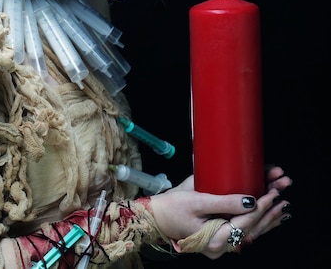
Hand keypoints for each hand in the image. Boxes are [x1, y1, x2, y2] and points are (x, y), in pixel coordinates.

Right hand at [149, 165, 291, 258]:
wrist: (156, 217)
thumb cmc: (172, 206)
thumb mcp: (198, 200)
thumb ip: (224, 201)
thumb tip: (250, 200)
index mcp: (214, 239)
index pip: (245, 223)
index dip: (261, 207)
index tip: (272, 192)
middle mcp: (220, 247)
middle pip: (252, 229)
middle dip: (269, 211)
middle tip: (282, 193)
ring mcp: (220, 245)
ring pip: (250, 232)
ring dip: (267, 217)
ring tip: (281, 203)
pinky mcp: (218, 238)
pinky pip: (242, 232)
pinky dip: (257, 223)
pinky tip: (268, 216)